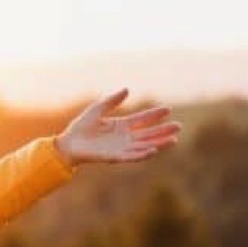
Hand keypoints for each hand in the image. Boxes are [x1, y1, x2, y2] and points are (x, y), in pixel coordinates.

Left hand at [55, 88, 179, 166]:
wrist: (68, 144)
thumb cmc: (81, 127)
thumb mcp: (97, 109)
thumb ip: (112, 101)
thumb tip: (127, 89)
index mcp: (121, 125)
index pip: (142, 119)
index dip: (154, 115)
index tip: (167, 109)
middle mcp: (124, 138)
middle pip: (149, 134)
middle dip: (163, 131)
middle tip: (179, 127)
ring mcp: (121, 148)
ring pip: (145, 146)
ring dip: (159, 144)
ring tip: (174, 140)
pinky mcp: (115, 157)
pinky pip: (132, 156)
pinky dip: (143, 154)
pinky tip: (153, 150)